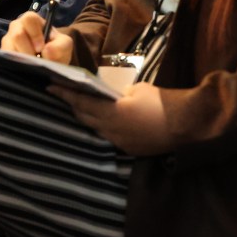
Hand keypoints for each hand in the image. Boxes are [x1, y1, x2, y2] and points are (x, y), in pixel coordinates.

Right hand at [2, 12, 72, 62]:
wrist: (50, 62)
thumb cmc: (56, 48)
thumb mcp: (64, 45)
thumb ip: (61, 46)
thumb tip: (47, 51)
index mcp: (32, 21)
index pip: (29, 19)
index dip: (35, 34)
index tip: (41, 48)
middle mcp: (17, 27)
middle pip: (17, 35)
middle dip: (28, 50)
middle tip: (36, 59)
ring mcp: (8, 41)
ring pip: (9, 49)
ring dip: (22, 60)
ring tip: (31, 65)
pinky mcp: (3, 54)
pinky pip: (5, 60)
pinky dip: (16, 66)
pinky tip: (24, 69)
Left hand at [48, 82, 172, 155]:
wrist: (186, 125)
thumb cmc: (162, 102)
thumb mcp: (138, 90)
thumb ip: (120, 93)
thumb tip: (112, 96)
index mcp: (112, 113)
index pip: (82, 101)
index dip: (65, 94)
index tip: (50, 86)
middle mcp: (111, 131)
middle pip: (84, 117)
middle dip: (73, 106)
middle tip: (63, 95)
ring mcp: (119, 143)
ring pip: (95, 129)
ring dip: (87, 118)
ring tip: (81, 107)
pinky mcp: (129, 150)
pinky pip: (109, 137)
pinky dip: (103, 128)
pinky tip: (103, 121)